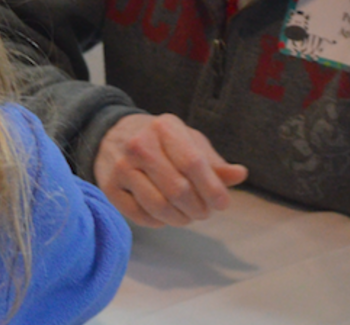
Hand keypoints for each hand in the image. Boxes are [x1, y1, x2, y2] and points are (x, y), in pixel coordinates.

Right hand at [94, 113, 247, 226]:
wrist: (113, 135)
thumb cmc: (160, 141)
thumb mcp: (188, 142)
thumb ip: (213, 162)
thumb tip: (240, 174)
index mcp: (165, 128)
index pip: (193, 164)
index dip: (212, 189)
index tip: (222, 204)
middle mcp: (139, 145)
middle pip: (178, 190)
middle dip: (198, 208)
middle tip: (204, 212)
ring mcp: (122, 167)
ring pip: (159, 206)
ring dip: (180, 219)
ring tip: (187, 216)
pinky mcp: (110, 187)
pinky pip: (140, 216)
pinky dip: (158, 222)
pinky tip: (164, 215)